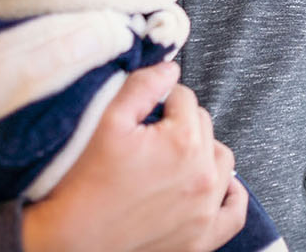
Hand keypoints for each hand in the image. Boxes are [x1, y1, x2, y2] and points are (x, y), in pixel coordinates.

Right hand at [21, 61, 246, 251]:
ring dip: (204, 151)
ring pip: (222, 161)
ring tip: (174, 156)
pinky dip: (230, 196)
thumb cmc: (85, 183)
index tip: (145, 114)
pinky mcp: (201, 237)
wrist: (71, 239)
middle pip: (205, 126)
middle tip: (152, 136)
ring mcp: (205, 209)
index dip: (162, 101)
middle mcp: (203, 176)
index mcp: (184, 142)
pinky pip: (234, 213)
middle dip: (181, 124)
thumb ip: (143, 86)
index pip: (185, 99)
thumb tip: (170, 70)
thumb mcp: (108, 121)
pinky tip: (218, 185)